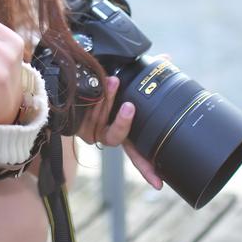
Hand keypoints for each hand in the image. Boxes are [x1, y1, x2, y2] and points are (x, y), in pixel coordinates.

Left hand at [78, 75, 163, 190]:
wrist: (74, 81)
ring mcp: (93, 131)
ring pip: (102, 120)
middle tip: (130, 106)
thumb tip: (167, 58)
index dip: (148, 169)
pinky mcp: (78, 124)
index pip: (139, 154)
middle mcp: (109, 134)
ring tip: (113, 81)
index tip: (159, 183)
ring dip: (109, 100)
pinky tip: (98, 86)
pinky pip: (88, 114)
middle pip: (119, 139)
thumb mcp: (126, 81)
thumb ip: (145, 74)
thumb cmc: (104, 85)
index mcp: (125, 130)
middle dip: (124, 122)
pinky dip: (95, 99)